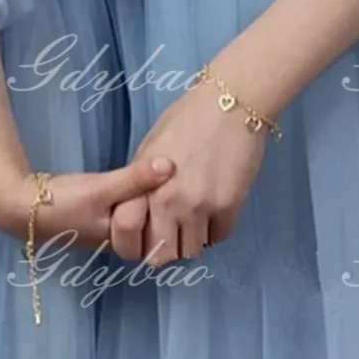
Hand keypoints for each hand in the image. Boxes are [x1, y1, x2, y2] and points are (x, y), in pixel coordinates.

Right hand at [0, 157, 175, 249]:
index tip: (192, 183)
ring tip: (168, 172)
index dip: (178, 208)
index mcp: (124, 242)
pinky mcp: (96, 217)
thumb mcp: (101, 188)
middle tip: (185, 174)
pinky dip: (136, 195)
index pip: (161, 229)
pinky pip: (126, 208)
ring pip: (139, 215)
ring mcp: (107, 230)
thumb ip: (135, 178)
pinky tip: (141, 178)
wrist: (19, 207)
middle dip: (167, 204)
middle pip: (152, 223)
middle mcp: (119, 241)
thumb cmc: (63, 203)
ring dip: (151, 198)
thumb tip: (172, 165)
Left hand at [109, 80, 267, 266]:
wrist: (230, 103)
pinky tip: (215, 207)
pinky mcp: (229, 208)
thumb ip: (142, 183)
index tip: (144, 234)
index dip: (134, 240)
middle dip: (165, 247)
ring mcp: (200, 207)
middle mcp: (169, 202)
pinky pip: (218, 238)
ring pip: (192, 251)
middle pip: (161, 255)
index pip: (128, 234)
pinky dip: (216, 228)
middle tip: (173, 231)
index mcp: (145, 184)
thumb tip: (140, 211)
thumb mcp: (151, 148)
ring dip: (192, 238)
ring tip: (197, 215)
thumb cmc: (186, 119)